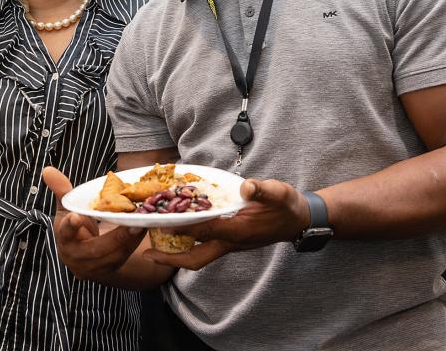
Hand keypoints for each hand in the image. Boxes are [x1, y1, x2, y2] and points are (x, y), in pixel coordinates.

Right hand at [42, 167, 145, 282]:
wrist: (81, 258)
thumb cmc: (73, 229)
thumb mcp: (66, 210)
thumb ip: (61, 190)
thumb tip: (47, 169)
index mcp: (65, 239)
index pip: (65, 232)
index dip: (70, 225)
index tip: (75, 217)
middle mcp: (78, 256)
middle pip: (97, 249)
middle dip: (116, 237)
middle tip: (133, 221)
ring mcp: (95, 266)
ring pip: (115, 254)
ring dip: (131, 238)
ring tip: (144, 222)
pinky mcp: (111, 269)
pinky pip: (125, 256)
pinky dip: (135, 242)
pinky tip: (145, 227)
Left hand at [143, 178, 309, 270]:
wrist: (299, 221)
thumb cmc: (287, 206)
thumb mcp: (278, 193)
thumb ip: (262, 190)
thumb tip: (247, 186)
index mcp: (239, 231)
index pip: (206, 231)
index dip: (184, 228)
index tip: (163, 224)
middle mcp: (231, 242)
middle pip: (196, 258)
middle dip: (171, 259)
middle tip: (147, 254)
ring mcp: (229, 245)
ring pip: (198, 256)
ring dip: (176, 254)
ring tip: (153, 245)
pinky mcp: (229, 241)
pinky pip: (203, 248)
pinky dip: (187, 243)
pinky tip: (175, 233)